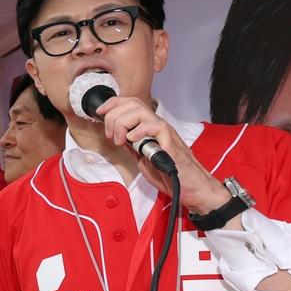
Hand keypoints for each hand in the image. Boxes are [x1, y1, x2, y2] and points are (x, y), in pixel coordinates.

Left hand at [96, 96, 223, 210]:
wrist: (190, 187)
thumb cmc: (171, 174)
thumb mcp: (143, 158)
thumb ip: (133, 146)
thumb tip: (119, 137)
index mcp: (149, 129)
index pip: (131, 104)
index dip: (114, 103)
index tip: (100, 110)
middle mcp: (157, 127)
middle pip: (133, 104)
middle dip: (114, 116)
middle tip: (111, 135)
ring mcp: (165, 133)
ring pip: (142, 111)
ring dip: (123, 123)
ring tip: (121, 140)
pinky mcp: (170, 143)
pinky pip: (156, 126)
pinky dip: (140, 130)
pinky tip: (133, 141)